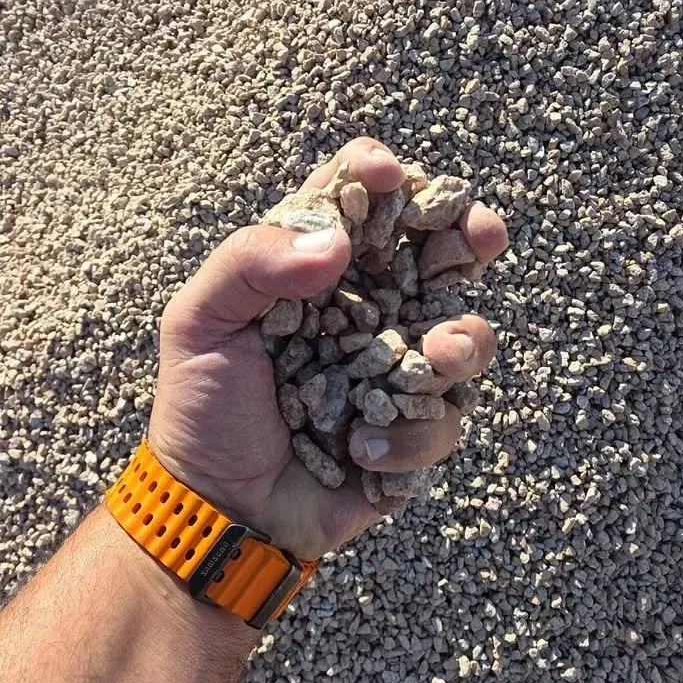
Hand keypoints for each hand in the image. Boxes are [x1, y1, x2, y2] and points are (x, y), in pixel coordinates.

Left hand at [148, 138, 507, 559]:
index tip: (387, 177)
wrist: (219, 505)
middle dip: (468, 236)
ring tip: (433, 359)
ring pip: (464, 339)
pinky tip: (360, 452)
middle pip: (437, 256)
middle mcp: (367, 313)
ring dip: (461, 344)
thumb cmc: (203, 406)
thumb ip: (250, 263)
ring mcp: (396, 373)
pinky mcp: (412, 433)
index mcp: (315, 274)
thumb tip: (337, 243)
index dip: (380, 177)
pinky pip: (443, 422)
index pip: (359, 205)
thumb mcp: (200, 322)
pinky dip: (409, 437)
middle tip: (482, 235)